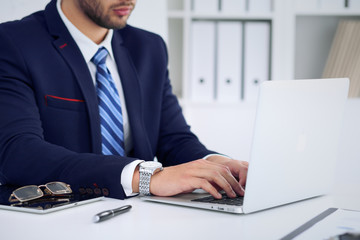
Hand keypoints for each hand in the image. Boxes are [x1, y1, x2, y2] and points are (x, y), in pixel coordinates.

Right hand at [133, 157, 247, 198]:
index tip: (240, 187)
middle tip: (241, 192)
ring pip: (215, 175)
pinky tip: (218, 196)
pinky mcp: (187, 179)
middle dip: (234, 182)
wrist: (157, 179)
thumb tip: (221, 188)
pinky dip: (213, 189)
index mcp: (201, 164)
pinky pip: (204, 183)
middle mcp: (199, 165)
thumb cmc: (175, 180)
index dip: (234, 178)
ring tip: (232, 195)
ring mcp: (193, 171)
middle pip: (222, 171)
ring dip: (226, 186)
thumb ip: (206, 180)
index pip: (223, 168)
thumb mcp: (193, 178)